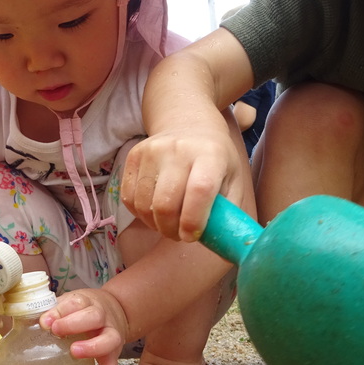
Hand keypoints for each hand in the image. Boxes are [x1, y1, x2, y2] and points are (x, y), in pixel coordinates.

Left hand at [40, 288, 127, 364]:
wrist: (116, 309)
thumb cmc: (82, 310)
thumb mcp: (68, 303)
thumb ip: (48, 312)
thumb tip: (18, 322)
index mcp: (87, 302)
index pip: (76, 302)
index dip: (60, 311)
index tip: (45, 321)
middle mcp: (102, 317)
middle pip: (94, 316)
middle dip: (74, 323)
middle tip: (56, 330)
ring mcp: (111, 336)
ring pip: (109, 340)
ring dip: (92, 347)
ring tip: (74, 352)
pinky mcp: (114, 355)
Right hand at [121, 119, 245, 241]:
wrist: (188, 122)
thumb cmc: (215, 158)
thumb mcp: (234, 179)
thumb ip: (230, 211)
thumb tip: (221, 242)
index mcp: (210, 154)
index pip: (199, 191)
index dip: (193, 221)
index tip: (191, 237)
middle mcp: (178, 149)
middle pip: (165, 203)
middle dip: (171, 230)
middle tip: (179, 236)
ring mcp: (151, 150)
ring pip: (143, 205)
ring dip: (155, 225)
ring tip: (167, 225)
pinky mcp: (133, 155)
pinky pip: (128, 198)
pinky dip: (140, 214)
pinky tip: (154, 212)